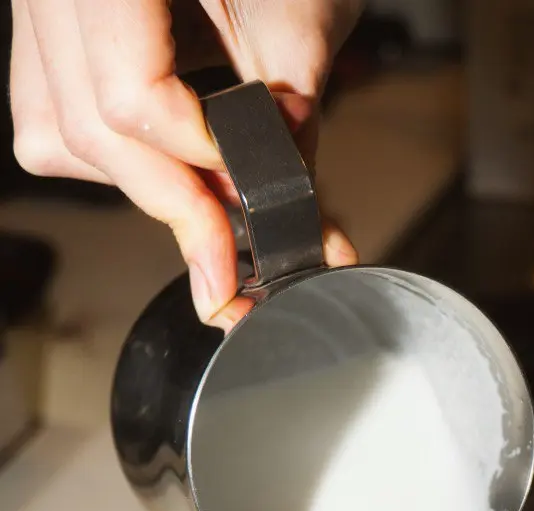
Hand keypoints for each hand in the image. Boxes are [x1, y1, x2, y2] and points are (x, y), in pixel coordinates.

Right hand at [11, 0, 360, 326]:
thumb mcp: (300, 16)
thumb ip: (288, 115)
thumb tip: (287, 211)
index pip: (129, 100)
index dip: (196, 172)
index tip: (248, 219)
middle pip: (86, 129)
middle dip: (172, 204)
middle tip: (232, 267)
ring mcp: (38, 0)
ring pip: (55, 130)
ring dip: (136, 182)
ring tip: (209, 209)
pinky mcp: (46, 22)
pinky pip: (52, 108)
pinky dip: (113, 151)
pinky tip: (171, 157)